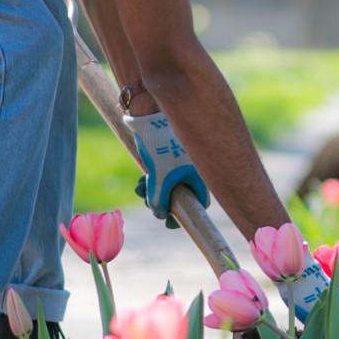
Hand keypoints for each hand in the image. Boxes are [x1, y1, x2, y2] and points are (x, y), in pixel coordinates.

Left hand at [125, 111, 209, 225]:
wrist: (150, 116)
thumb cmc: (159, 147)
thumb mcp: (157, 179)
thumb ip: (158, 201)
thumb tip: (160, 214)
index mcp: (197, 175)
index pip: (199, 202)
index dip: (184, 214)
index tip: (170, 222)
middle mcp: (191, 170)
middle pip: (179, 196)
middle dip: (162, 202)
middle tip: (150, 204)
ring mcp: (178, 163)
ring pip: (167, 186)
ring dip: (152, 191)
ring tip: (140, 188)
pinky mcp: (166, 156)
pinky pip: (160, 175)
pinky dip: (151, 180)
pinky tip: (140, 180)